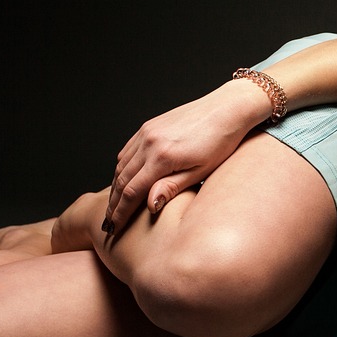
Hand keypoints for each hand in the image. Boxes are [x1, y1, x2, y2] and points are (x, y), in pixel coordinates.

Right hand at [103, 83, 264, 233]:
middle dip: (113, 204)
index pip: (132, 191)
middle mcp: (149, 142)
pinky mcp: (149, 126)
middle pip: (121, 179)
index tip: (113, 229)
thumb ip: (173, 187)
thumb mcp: (202, 170)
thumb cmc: (222, 141)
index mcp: (162, 156)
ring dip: (115, 187)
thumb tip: (149, 205)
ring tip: (114, 206)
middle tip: (109, 224)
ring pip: (121, 165)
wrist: (227, 108)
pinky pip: (127, 150)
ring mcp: (147, 132)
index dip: (120, 213)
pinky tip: (123, 179)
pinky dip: (122, 168)